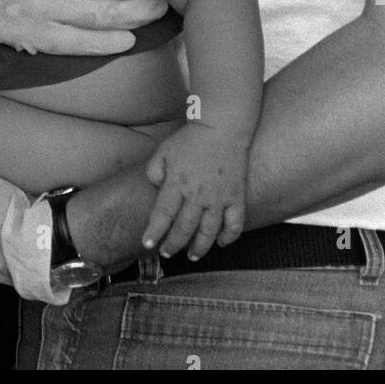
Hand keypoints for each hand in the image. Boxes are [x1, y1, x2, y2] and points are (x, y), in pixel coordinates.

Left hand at [143, 124, 247, 259]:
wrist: (222, 127)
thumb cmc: (191, 139)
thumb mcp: (164, 150)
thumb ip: (154, 171)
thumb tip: (155, 187)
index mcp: (177, 183)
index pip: (162, 215)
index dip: (154, 232)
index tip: (148, 243)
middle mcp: (197, 195)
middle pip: (184, 229)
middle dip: (173, 245)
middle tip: (167, 253)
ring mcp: (219, 198)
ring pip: (208, 233)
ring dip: (199, 248)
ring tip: (191, 256)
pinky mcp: (236, 197)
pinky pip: (235, 224)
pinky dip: (229, 237)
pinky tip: (221, 242)